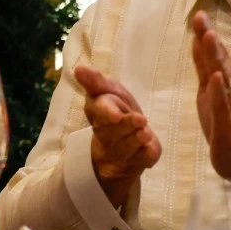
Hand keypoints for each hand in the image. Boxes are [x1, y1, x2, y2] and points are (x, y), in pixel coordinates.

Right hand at [78, 65, 161, 207]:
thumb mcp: (107, 90)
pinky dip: (146, 155)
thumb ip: (95, 81)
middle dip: (126, 126)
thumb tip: (79, 68)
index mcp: (97, 113)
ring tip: (145, 133)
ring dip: (136, 140)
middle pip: (113, 131)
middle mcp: (105, 134)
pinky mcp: (136, 161)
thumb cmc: (115, 108)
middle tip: (141, 119)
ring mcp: (120, 150)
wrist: (124, 138)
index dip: (107, 113)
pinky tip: (151, 150)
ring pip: (126, 147)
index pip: (99, 112)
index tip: (116, 115)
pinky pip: (141, 160)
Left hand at [191, 11, 230, 180]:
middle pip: (220, 60)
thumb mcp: (208, 91)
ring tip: (209, 38)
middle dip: (211, 39)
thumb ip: (203, 67)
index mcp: (226, 81)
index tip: (198, 14)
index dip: (205, 35)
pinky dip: (220, 92)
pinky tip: (215, 78)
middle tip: (202, 18)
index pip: (214, 55)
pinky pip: (224, 107)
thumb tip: (197, 40)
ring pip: (224, 78)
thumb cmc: (227, 124)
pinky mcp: (228, 126)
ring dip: (217, 58)